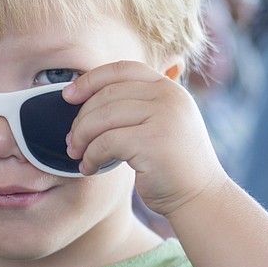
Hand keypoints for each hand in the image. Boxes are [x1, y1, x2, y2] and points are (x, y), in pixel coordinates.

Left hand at [63, 61, 226, 216]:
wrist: (199, 197)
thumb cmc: (172, 164)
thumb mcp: (161, 123)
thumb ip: (138, 104)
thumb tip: (86, 91)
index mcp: (169, 88)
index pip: (122, 69)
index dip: (90, 79)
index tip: (68, 96)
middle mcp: (169, 97)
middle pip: (107, 94)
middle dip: (81, 118)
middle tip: (70, 140)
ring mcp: (163, 118)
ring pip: (102, 118)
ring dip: (81, 137)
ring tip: (76, 153)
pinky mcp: (153, 142)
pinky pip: (105, 143)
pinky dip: (90, 156)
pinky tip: (89, 168)